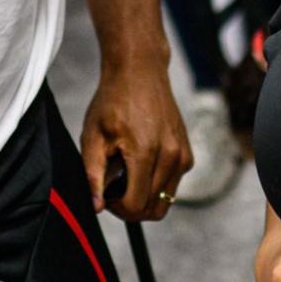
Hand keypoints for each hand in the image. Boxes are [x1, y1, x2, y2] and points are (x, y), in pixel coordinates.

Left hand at [80, 65, 191, 221]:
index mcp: (146, 152)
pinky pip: (172, 185)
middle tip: (113, 188)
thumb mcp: (93, 136)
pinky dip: (156, 185)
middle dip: (130, 207)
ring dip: (144, 197)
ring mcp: (182, 155)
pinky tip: (140, 165)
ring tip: (126, 174)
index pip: (135, 205)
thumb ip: (93, 175)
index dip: (115, 208)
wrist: (139, 72)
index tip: (105, 194)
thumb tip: (97, 207)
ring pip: (165, 201)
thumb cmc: (114, 100)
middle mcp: (171, 156)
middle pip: (152, 209)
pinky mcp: (187, 154)